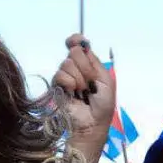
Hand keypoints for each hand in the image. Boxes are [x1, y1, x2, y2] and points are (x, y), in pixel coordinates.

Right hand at [52, 35, 115, 162]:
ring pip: (67, 64)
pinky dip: (69, 83)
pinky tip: (73, 93)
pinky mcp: (57, 86)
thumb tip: (82, 45)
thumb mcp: (105, 80)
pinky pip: (59, 75)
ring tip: (83, 91)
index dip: (76, 40)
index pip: (78, 45)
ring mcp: (66, 76)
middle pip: (74, 53)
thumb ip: (94, 62)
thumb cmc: (103, 104)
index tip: (77, 41)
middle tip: (90, 82)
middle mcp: (76, 68)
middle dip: (84, 67)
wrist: (93, 122)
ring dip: (78, 79)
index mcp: (89, 64)